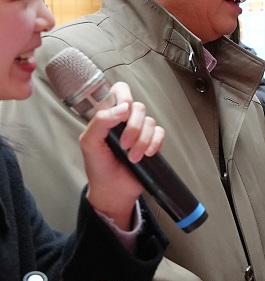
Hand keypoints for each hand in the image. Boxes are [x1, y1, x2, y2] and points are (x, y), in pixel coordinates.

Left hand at [81, 82, 164, 229]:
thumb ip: (100, 121)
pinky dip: (154, 144)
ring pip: (150, 122)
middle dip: (133, 127)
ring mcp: (140, 130)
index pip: (119, 91)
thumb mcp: (89, 142)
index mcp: (108, 115)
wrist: (113, 189)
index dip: (123, 95)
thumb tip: (122, 108)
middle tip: (124, 144)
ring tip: (133, 156)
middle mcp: (125, 120)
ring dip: (142, 141)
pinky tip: (146, 154)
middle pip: (138, 107)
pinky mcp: (152, 141)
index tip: (122, 110)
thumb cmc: (98, 166)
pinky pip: (160, 133)